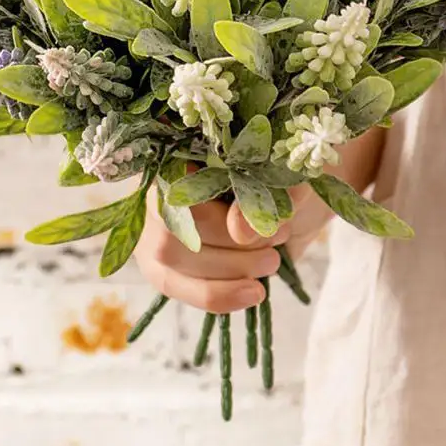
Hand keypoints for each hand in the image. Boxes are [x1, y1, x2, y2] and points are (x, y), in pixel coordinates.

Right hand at [134, 127, 388, 311]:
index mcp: (181, 148)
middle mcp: (156, 184)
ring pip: (167, 262)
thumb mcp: (290, 177)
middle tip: (277, 242)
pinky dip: (216, 297)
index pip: (177, 185)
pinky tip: (253, 294)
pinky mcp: (163, 260)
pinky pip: (173, 286)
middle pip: (168, 228)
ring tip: (271, 263)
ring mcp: (153, 223)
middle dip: (229, 248)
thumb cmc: (286, 175)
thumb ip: (269, 194)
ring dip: (226, 273)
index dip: (219, 216)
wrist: (291, 195)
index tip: (273, 225)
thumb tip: (240, 230)